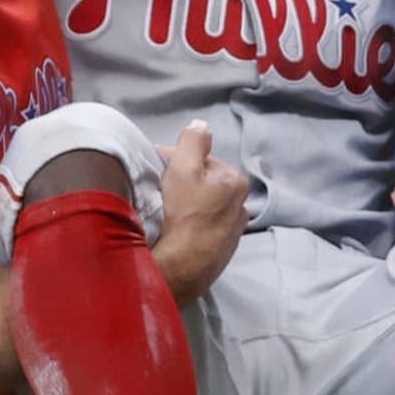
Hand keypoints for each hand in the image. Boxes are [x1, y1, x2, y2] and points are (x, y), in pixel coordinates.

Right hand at [153, 120, 249, 302]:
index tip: (153, 170)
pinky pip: (201, 233)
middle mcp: (240, 207)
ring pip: (203, 209)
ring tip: (163, 215)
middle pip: (203, 186)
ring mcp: (232, 235)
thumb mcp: (183, 167)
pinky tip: (174, 234)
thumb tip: (201, 126)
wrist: (179, 269)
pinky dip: (188, 230)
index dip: (173, 161)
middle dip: (181, 184)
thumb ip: (193, 140)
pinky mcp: (220, 257)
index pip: (200, 161)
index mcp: (235, 181)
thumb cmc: (183, 214)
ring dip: (185, 208)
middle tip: (156, 192)